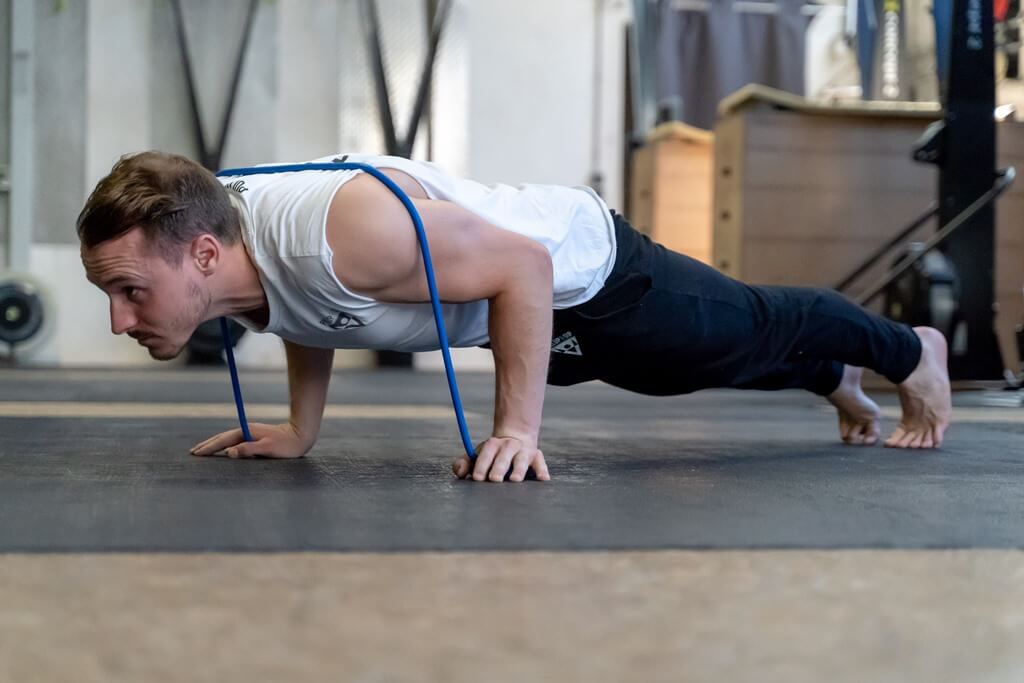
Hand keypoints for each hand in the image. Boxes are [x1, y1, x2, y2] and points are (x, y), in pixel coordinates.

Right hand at [190, 422, 313, 458]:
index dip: (209, 447)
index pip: (223, 441)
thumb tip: (229, 452)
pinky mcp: (255, 437)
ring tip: (203, 450)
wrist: (301, 435)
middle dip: (208, 445)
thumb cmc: (286, 445)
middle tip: (193, 452)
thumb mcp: (268, 449)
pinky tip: (223, 450)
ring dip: (214, 444)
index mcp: (247, 432)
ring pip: (227, 439)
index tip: (197, 453)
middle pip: (222, 438)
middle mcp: (247, 431)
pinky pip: (234, 441)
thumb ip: (248, 450)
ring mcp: (250, 433)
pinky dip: (224, 445)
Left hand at [451, 435, 550, 481]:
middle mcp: (509, 446)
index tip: (477, 478)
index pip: (486, 454)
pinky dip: (542, 470)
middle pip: (504, 457)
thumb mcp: (478, 455)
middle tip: (495, 479)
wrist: (516, 437)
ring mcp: (523, 451)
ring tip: (515, 479)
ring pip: (521, 460)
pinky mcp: (536, 456)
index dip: (481, 465)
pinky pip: (540, 463)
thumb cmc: (493, 454)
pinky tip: (542, 478)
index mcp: (492, 444)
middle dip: (499, 467)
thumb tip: (460, 473)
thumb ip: (465, 463)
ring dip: (519, 469)